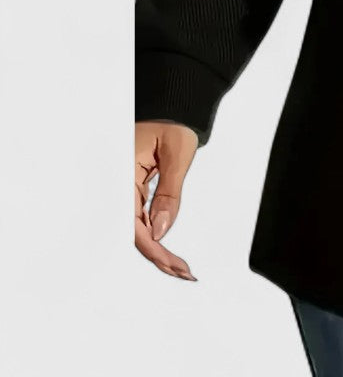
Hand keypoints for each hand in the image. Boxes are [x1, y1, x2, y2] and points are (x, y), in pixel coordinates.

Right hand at [135, 121, 198, 280]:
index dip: (153, 248)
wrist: (173, 108)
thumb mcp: (178, 155)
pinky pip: (140, 217)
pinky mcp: (133, 190)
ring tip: (180, 267)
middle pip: (133, 232)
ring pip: (136, 228)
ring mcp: (125, 189)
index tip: (175, 265)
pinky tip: (167, 248)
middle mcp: (118, 185)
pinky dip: (155, 234)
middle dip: (157, 256)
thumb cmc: (174, 124)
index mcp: (122, 175)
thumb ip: (169, 193)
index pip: (132, 224)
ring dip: (157, 249)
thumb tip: (161, 231)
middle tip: (184, 272)